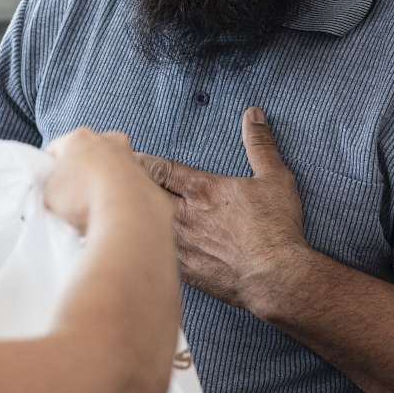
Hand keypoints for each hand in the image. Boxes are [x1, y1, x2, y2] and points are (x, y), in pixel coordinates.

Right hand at [43, 127, 161, 233]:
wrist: (126, 212)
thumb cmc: (81, 198)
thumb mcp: (48, 194)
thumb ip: (48, 188)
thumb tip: (54, 193)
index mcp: (78, 137)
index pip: (56, 148)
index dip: (49, 168)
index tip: (48, 185)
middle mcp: (107, 139)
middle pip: (87, 153)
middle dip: (80, 170)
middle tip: (72, 196)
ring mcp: (130, 156)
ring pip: (111, 165)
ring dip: (104, 180)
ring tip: (95, 205)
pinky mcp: (147, 175)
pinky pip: (128, 183)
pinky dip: (121, 193)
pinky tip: (114, 210)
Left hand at [135, 108, 309, 315]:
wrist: (276, 278)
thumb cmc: (276, 228)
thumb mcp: (274, 178)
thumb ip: (260, 144)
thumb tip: (253, 114)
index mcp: (202, 190)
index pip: (160, 169)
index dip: (141, 161)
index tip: (128, 157)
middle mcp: (184, 216)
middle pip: (144, 196)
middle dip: (131, 187)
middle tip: (117, 181)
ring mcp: (181, 246)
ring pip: (146, 228)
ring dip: (135, 219)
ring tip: (124, 213)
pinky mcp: (185, 272)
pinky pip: (157, 256)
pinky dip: (147, 249)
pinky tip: (141, 249)